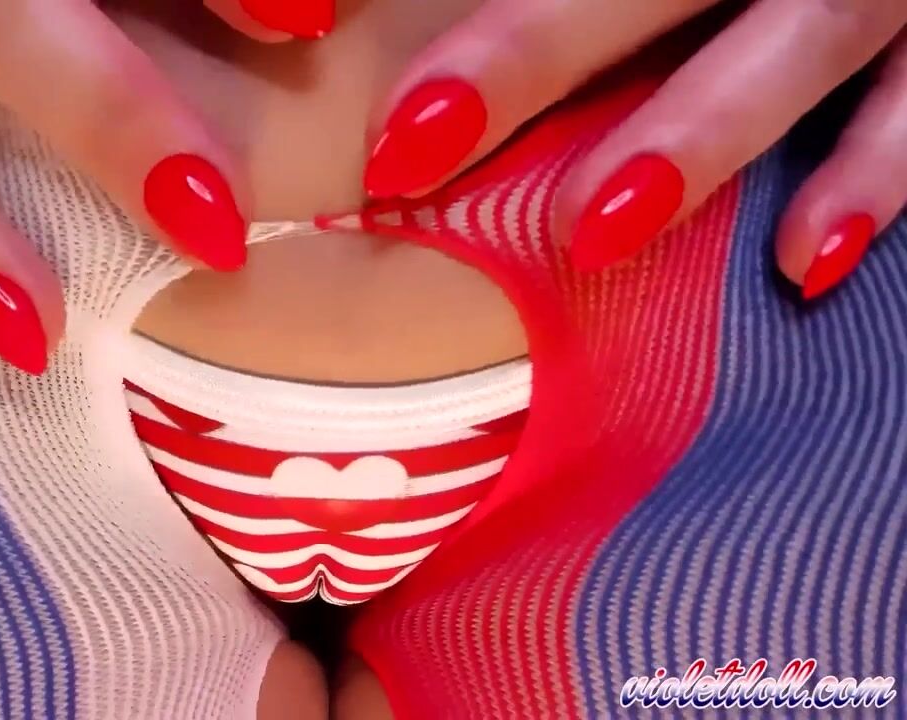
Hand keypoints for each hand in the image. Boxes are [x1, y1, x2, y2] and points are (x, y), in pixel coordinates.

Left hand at [361, 0, 906, 298]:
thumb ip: (589, 7)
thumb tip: (417, 87)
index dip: (491, 38)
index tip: (378, 109)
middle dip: (534, 51)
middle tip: (416, 148)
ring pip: (803, 37)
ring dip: (698, 132)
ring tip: (594, 228)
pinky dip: (875, 175)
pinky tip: (801, 262)